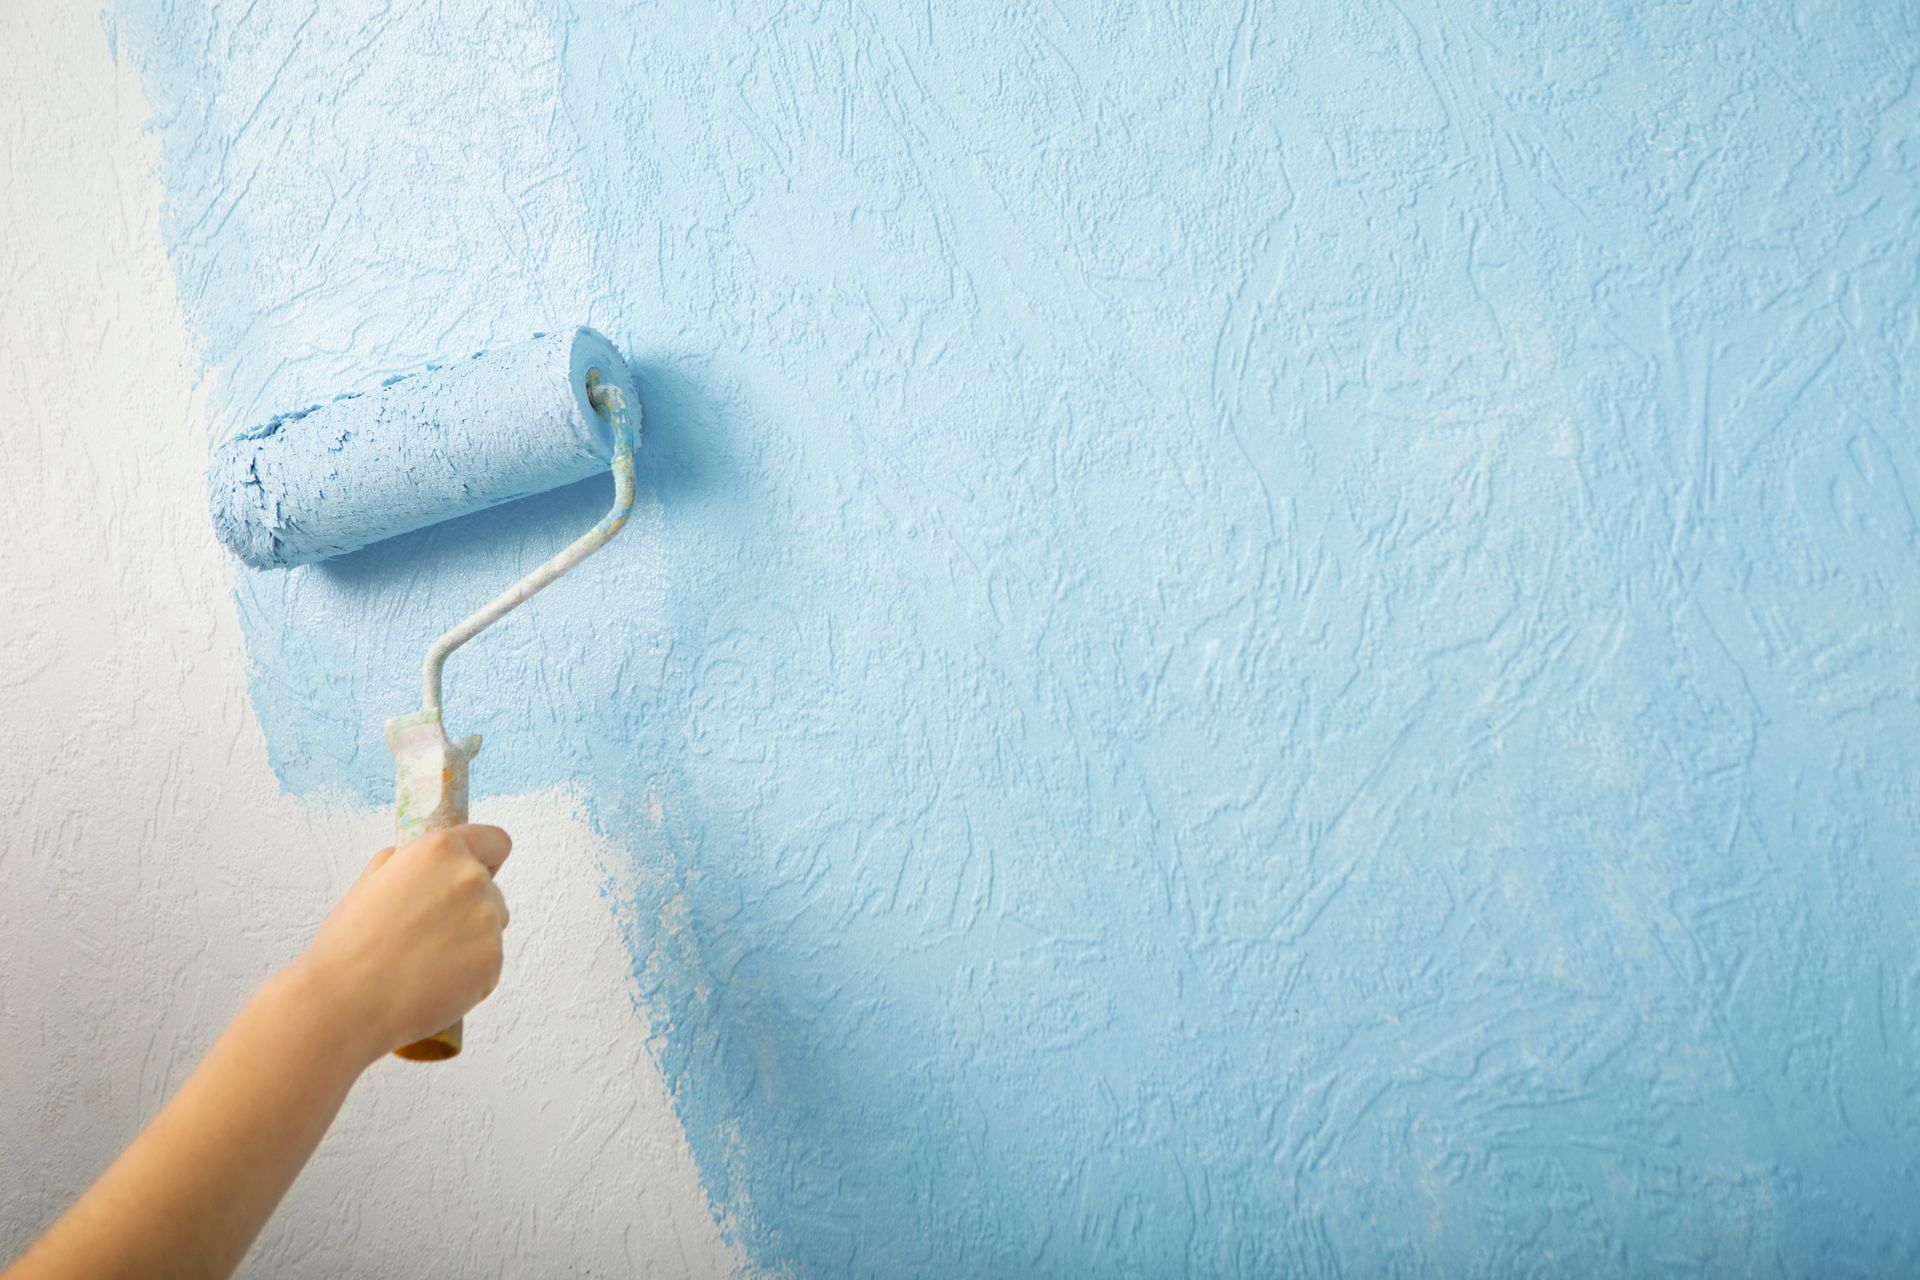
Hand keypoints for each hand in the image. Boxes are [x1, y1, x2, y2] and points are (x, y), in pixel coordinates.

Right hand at [286, 825, 511, 1067]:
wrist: (346, 1002)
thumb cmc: (349, 945)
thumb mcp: (368, 884)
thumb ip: (402, 865)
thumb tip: (411, 860)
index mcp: (441, 851)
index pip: (494, 842)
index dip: (486, 859)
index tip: (477, 872)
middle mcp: (471, 878)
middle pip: (492, 891)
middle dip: (469, 908)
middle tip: (427, 934)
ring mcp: (487, 920)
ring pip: (492, 928)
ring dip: (470, 941)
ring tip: (424, 962)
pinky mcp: (493, 960)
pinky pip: (489, 964)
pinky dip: (470, 975)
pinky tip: (432, 982)